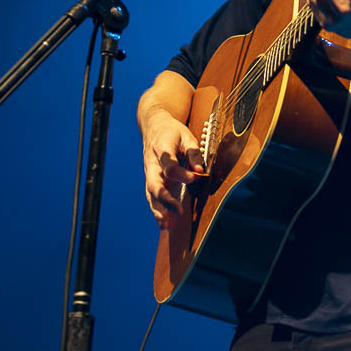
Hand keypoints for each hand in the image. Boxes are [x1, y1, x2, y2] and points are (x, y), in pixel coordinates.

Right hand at [141, 110, 204, 228]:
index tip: (196, 177)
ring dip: (158, 209)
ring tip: (165, 224)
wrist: (154, 126)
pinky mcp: (150, 178)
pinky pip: (151, 195)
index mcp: (162, 149)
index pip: (169, 166)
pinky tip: (163, 223)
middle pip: (155, 183)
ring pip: (151, 193)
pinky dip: (156, 209)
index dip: (182, 174)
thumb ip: (194, 153)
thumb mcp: (186, 135)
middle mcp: (152, 163)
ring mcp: (149, 172)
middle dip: (165, 198)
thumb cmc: (172, 131)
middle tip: (178, 210)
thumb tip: (201, 171)